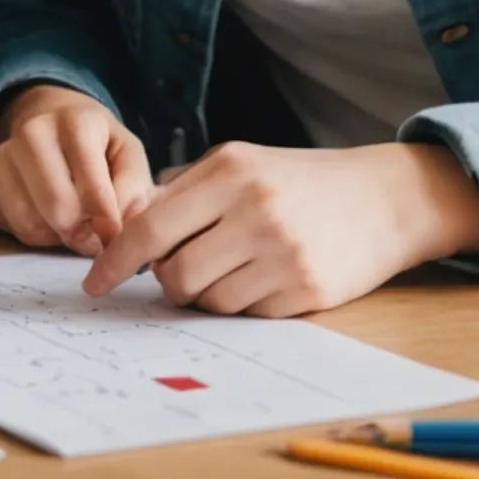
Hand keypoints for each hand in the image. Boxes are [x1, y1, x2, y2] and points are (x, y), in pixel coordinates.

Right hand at [0, 83, 152, 256]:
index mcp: (77, 121)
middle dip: (81, 230)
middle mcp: (33, 131)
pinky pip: (12, 225)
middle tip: (93, 229)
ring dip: (57, 233)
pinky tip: (47, 215)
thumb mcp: (129, 157)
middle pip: (58, 208)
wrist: (52, 121)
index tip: (114, 234)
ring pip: (31, 222)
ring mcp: (2, 153)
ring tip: (73, 219)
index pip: (93, 187)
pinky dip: (36, 232)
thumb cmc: (99, 145)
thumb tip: (117, 232)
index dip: (107, 221)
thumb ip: (134, 192)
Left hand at [79, 140, 478, 316]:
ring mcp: (284, 253)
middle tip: (185, 269)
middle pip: (176, 273)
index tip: (95, 283)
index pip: (151, 226)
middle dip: (169, 281)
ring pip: (209, 301)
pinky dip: (245, 303)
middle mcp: (255, 211)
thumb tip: (123, 226)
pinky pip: (249, 315)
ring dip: (207, 295)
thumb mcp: (240, 163)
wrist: (383, 198)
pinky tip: (266, 277)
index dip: (115, 260)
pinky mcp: (308, 289)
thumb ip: (183, 190)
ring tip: (232, 268)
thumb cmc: (298, 181)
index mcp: (229, 172)